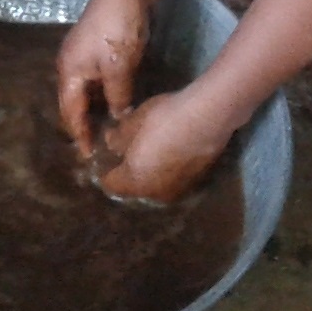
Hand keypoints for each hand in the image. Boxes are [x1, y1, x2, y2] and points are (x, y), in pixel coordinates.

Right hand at [54, 0, 152, 149]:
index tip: (87, 157)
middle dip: (80, 125)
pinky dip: (97, 96)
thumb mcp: (120, 69)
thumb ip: (118, 98)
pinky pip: (90, 81)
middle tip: (93, 147)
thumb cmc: (117, 32)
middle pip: (71, 103)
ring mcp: (79, 55)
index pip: (70, 113)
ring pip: (82, 92)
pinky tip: (109, 104)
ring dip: (90, 111)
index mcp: (69, 72)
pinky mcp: (92, 49)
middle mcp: (68, 65)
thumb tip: (119, 119)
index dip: (79, 135)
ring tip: (101, 131)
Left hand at [87, 89, 229, 206]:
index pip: (110, 185)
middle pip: (134, 189)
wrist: (207, 117)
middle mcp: (157, 194)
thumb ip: (117, 139)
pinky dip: (167, 170)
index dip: (104, 171)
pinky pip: (173, 180)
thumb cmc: (163, 119)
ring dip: (149, 173)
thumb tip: (110, 145)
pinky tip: (170, 152)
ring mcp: (179, 190)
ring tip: (149, 151)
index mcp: (135, 181)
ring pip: (155, 186)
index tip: (104, 157)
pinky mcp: (197, 181)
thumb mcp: (132, 123)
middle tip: (127, 152)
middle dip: (128, 173)